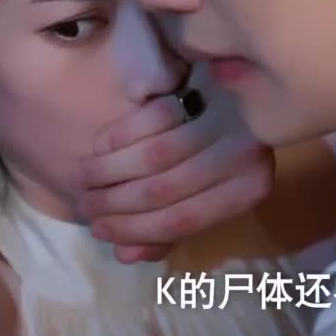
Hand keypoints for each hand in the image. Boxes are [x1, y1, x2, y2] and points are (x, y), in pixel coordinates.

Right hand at [76, 79, 274, 263]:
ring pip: (155, 156)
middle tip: (85, 205)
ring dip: (109, 171)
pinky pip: (154, 117)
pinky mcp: (208, 83)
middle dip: (114, 203)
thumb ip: (168, 226)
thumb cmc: (223, 146)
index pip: (183, 221)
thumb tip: (125, 256)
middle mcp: (245, 156)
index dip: (134, 230)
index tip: (99, 231)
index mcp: (249, 189)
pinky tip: (100, 146)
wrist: (251, 79)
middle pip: (164, 190)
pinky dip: (121, 136)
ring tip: (83, 179)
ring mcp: (229, 117)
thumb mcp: (206, 192)